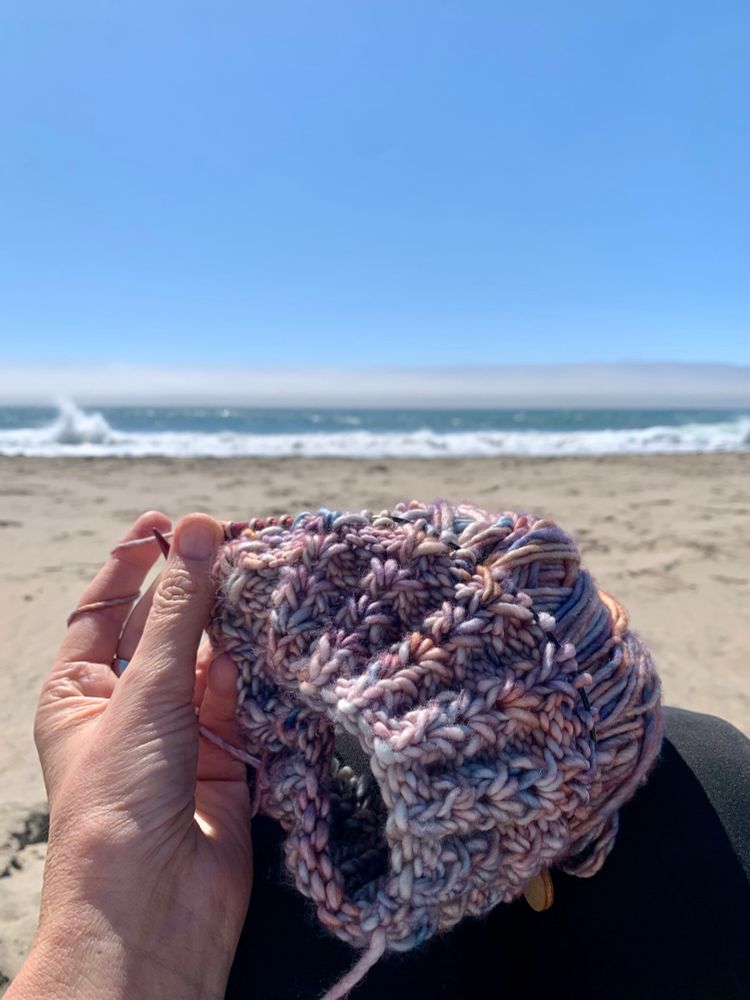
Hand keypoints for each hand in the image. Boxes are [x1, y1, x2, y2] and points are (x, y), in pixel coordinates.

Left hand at [8, 512, 251, 999]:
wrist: (154, 910)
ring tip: (260, 585)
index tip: (171, 523)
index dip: (135, 563)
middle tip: (234, 544)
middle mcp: (127, 706)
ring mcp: (178, 732)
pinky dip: (256, 673)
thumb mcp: (144, 692)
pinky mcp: (227, 757)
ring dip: (232, 629)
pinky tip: (270, 644)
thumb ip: (179, 611)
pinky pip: (243, 699)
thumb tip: (198, 530)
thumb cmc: (119, 798)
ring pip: (210, 661)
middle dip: (195, 591)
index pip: (104, 608)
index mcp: (80, 690)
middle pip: (164, 629)